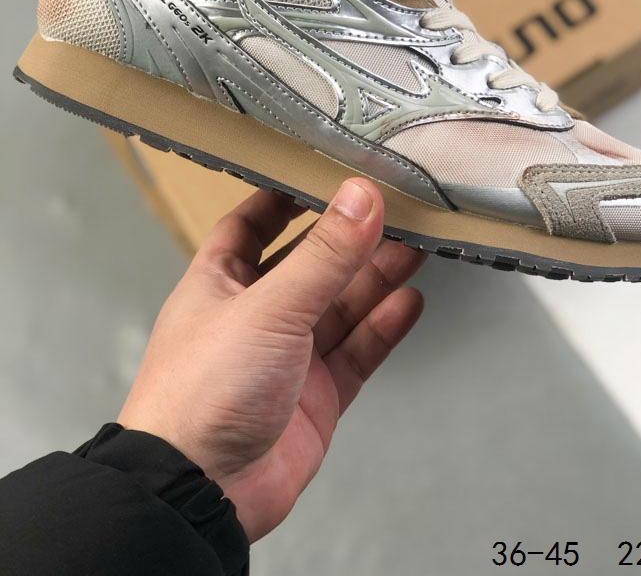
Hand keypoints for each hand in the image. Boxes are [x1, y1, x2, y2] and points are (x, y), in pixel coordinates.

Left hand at [117, 178, 425, 541]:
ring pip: (340, 307)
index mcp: (220, 284)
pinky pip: (357, 351)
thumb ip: (322, 255)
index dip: (285, 198)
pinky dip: (383, 327)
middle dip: (350, 240)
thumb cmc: (201, 395)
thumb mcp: (268, 307)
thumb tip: (360, 199)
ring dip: (376, 278)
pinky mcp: (316, 397)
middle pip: (311, 265)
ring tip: (414, 246)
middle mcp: (254, 317)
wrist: (202, 493)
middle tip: (393, 212)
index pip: (253, 226)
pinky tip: (408, 302)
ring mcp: (287, 358)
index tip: (322, 173)